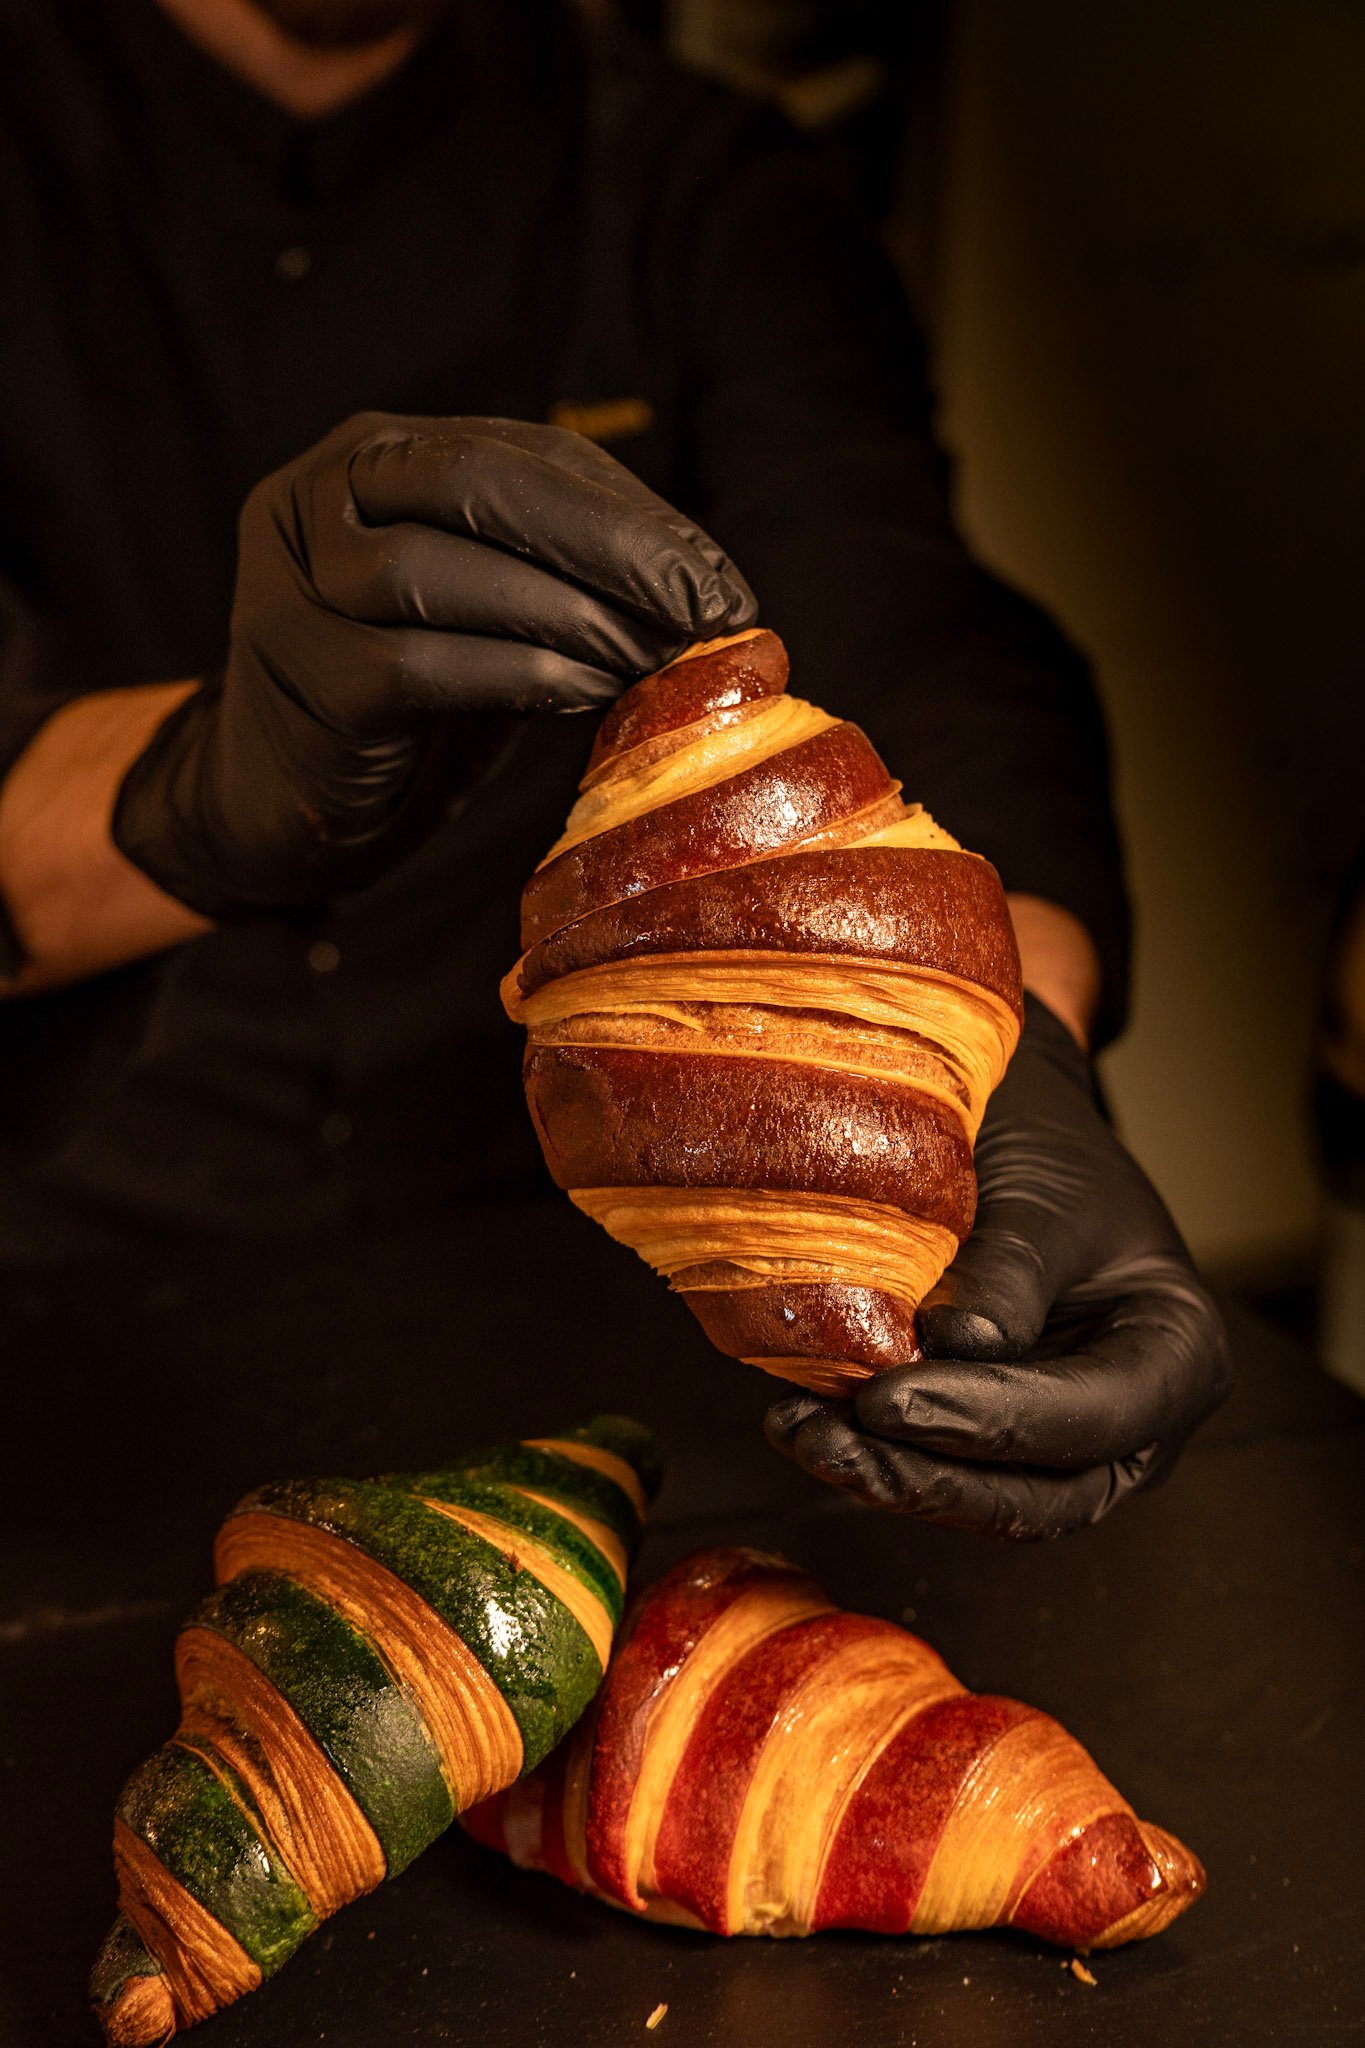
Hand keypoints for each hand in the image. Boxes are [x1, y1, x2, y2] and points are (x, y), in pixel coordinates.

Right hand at [113, 415, 754, 914]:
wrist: (277, 802)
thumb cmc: (405, 705)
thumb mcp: (486, 615)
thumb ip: (559, 579)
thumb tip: (708, 596)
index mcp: (374, 454)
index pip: (523, 453)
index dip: (632, 513)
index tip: (722, 582)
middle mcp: (319, 493)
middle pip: (479, 484)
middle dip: (611, 545)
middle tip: (706, 609)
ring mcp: (294, 580)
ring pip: (441, 570)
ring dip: (569, 613)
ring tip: (651, 659)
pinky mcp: (299, 670)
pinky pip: (418, 662)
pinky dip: (515, 672)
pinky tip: (585, 693)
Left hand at [765, 994, 1232, 1537]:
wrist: (1019, 1127)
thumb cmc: (1046, 1148)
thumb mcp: (1038, 1193)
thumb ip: (1006, 1275)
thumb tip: (952, 1349)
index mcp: (1180, 1352)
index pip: (1092, 1417)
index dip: (990, 1421)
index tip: (887, 1398)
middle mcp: (1137, 1422)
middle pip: (1045, 1497)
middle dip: (930, 1479)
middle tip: (832, 1441)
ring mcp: (1069, 1442)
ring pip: (986, 1501)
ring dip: (889, 1479)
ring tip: (800, 1433)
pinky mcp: (998, 1440)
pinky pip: (945, 1471)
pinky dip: (878, 1457)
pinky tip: (805, 1424)